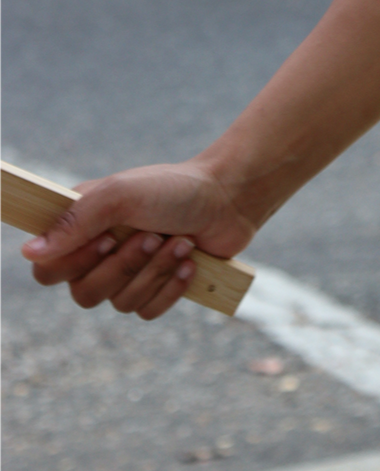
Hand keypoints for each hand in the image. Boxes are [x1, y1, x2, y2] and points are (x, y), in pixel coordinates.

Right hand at [19, 160, 257, 320]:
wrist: (230, 198)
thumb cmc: (175, 188)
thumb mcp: (122, 194)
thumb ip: (76, 220)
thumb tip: (30, 252)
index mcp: (83, 228)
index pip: (47, 269)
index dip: (72, 265)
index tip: (106, 239)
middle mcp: (100, 254)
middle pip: (84, 294)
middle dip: (125, 267)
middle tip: (153, 236)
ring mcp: (129, 274)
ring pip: (119, 304)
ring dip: (154, 271)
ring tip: (180, 242)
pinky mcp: (157, 288)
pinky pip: (147, 311)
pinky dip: (171, 287)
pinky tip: (190, 263)